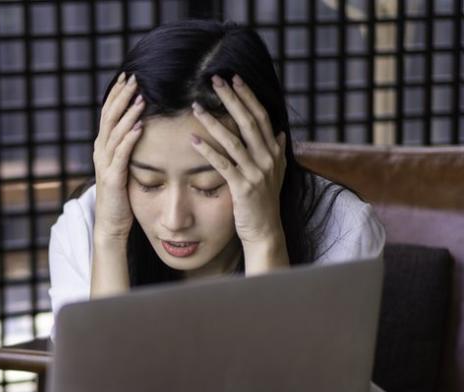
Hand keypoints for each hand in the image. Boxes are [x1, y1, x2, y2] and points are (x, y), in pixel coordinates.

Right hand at [92, 72, 145, 240]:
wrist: (111, 223)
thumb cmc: (121, 194)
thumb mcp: (122, 165)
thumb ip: (126, 146)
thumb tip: (139, 125)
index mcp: (102, 146)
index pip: (108, 113)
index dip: (116, 94)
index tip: (128, 76)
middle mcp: (100, 151)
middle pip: (109, 117)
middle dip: (121, 97)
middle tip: (134, 78)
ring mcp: (105, 164)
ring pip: (115, 132)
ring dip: (128, 114)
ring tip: (140, 98)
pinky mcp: (113, 178)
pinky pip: (122, 154)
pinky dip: (130, 139)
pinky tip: (140, 126)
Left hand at [190, 74, 287, 271]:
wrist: (264, 231)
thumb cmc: (262, 202)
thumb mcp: (274, 173)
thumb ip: (275, 151)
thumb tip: (278, 130)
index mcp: (274, 151)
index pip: (261, 116)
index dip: (248, 96)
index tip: (234, 79)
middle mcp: (269, 158)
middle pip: (248, 121)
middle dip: (231, 99)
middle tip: (214, 80)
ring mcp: (257, 172)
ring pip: (234, 140)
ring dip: (214, 121)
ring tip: (197, 106)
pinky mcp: (243, 187)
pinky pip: (223, 164)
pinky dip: (207, 150)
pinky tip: (193, 139)